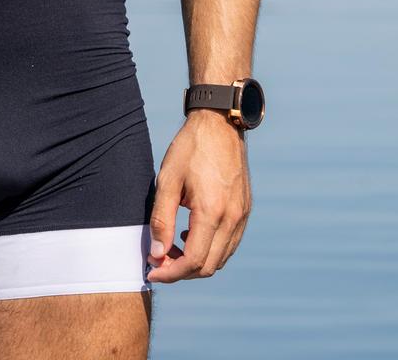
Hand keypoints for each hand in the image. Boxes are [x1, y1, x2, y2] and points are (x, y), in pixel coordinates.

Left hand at [147, 112, 251, 282]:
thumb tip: (156, 254)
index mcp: (212, 212)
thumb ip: (161, 220)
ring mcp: (242, 216)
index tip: (151, 271)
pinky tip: (190, 235)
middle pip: (209, 266)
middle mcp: (233, 219)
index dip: (170, 273)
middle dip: (181, 271)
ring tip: (171, 248)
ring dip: (196, 262)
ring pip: (221, 258)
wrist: (219, 125)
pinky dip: (210, 249)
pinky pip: (230, 244)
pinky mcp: (245, 211)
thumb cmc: (189, 150)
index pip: (193, 261)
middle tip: (158, 262)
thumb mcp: (167, 181)